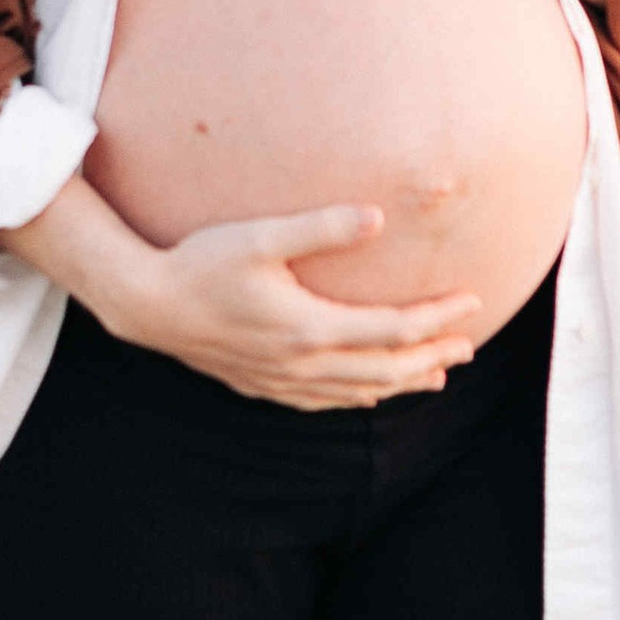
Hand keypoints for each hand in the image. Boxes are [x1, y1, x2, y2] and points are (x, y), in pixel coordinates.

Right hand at [98, 202, 481, 409]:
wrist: (147, 306)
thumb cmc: (201, 263)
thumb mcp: (261, 236)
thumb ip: (322, 228)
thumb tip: (378, 218)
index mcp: (310, 328)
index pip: (394, 330)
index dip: (439, 317)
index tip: (472, 300)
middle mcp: (303, 364)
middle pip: (387, 369)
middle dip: (434, 355)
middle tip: (471, 342)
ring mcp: (284, 382)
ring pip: (360, 391)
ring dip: (404, 382)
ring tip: (440, 371)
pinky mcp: (265, 387)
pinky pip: (326, 401)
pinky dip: (361, 396)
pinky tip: (371, 392)